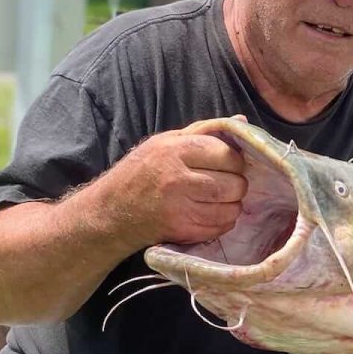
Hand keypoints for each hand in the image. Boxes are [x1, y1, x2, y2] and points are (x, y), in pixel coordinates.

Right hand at [101, 130, 247, 250]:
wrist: (111, 210)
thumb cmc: (141, 171)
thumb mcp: (166, 141)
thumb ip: (204, 131)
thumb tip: (242, 122)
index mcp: (175, 150)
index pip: (227, 155)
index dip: (235, 160)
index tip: (228, 164)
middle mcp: (178, 179)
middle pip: (234, 184)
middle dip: (236, 183)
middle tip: (225, 183)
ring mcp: (181, 208)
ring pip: (232, 208)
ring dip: (231, 204)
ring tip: (218, 199)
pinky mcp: (182, 231)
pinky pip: (221, 227)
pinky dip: (222, 221)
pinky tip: (209, 213)